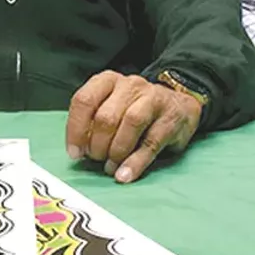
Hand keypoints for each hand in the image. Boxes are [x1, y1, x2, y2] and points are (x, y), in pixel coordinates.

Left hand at [64, 71, 201, 183]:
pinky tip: (126, 174)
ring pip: (130, 123)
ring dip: (116, 151)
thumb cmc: (136, 108)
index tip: (75, 152)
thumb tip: (79, 150)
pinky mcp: (170, 118)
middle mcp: (130, 85)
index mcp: (108, 80)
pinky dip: (135, 162)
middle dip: (97, 144)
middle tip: (96, 159)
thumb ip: (94, 121)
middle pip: (107, 116)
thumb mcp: (112, 106)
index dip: (76, 129)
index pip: (84, 100)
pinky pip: (151, 143)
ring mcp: (152, 99)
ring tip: (110, 167)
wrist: (179, 105)